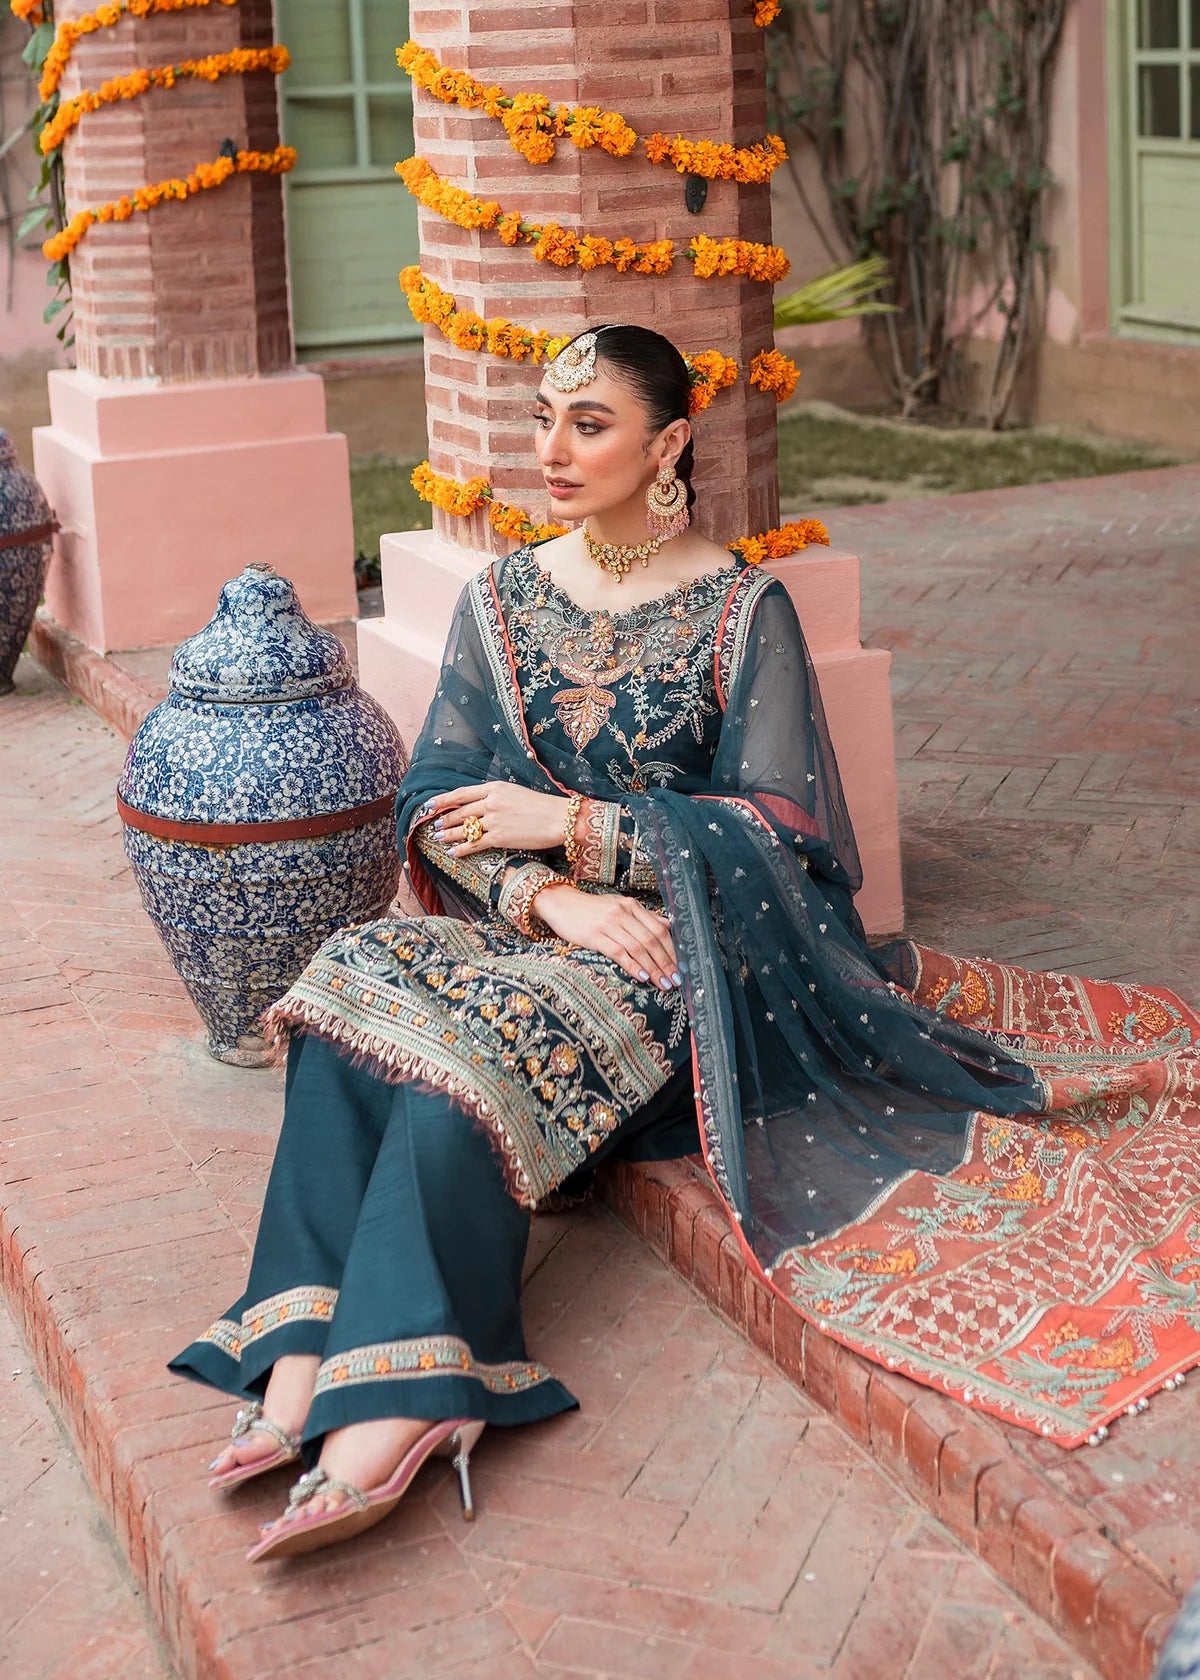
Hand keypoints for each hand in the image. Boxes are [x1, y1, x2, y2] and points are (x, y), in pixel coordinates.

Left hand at [420, 783, 571, 856]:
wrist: (558, 819)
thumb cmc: (541, 806)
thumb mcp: (515, 792)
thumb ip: (496, 796)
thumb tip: (479, 805)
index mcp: (495, 788)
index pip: (461, 793)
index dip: (443, 800)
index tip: (430, 804)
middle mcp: (490, 802)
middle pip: (460, 812)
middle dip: (445, 819)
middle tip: (436, 825)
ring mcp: (493, 820)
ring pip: (464, 829)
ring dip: (449, 834)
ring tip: (440, 838)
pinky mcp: (499, 838)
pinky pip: (474, 844)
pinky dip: (461, 850)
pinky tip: (453, 853)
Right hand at [534, 884, 680, 991]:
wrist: (560, 903)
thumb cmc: (591, 909)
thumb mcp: (619, 907)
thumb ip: (643, 917)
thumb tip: (668, 926)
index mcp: (632, 906)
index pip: (659, 930)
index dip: (672, 950)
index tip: (681, 967)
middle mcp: (623, 913)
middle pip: (651, 940)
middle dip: (666, 963)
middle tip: (675, 980)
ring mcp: (609, 924)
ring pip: (638, 948)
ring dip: (653, 968)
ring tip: (662, 983)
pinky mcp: (594, 936)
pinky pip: (618, 952)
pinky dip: (632, 965)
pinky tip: (641, 977)